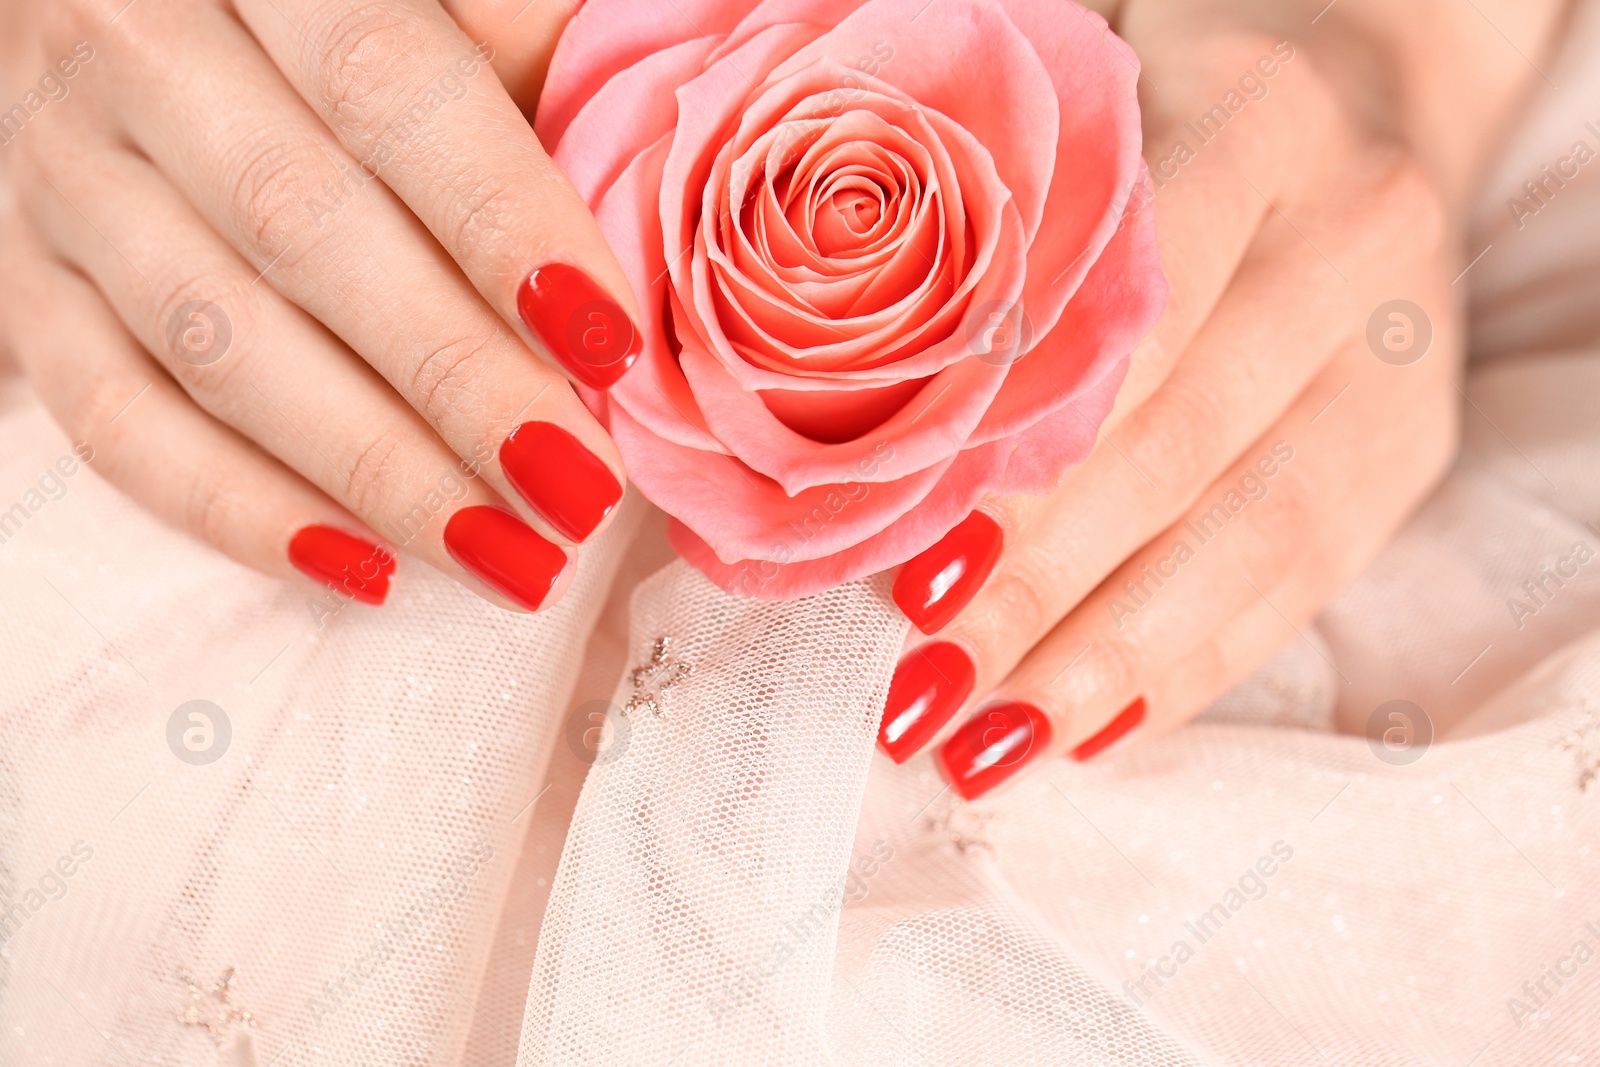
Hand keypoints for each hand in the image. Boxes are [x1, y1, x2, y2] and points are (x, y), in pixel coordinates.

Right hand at [0, 0, 635, 613]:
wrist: (136, 12)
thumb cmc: (339, 15)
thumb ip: (523, 51)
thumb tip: (646, 195)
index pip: (386, 87)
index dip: (503, 223)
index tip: (610, 345)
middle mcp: (129, 48)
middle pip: (300, 232)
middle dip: (456, 380)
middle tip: (576, 489)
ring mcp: (58, 174)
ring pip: (215, 346)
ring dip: (375, 470)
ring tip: (508, 558)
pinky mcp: (28, 286)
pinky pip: (115, 422)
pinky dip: (242, 510)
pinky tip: (367, 570)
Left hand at [878, 0, 1567, 796]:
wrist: (1371, 84)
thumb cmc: (1170, 108)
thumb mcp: (1088, 133)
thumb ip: (1006, 254)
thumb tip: (873, 450)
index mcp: (1261, 122)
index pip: (1124, 321)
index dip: (1019, 458)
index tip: (911, 566)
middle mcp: (1353, 235)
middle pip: (1182, 446)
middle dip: (1040, 587)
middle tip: (922, 684)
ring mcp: (1399, 351)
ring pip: (1252, 536)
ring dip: (1107, 658)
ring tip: (990, 740)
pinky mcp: (1413, 444)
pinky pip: (1304, 581)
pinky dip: (1191, 665)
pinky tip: (1092, 723)